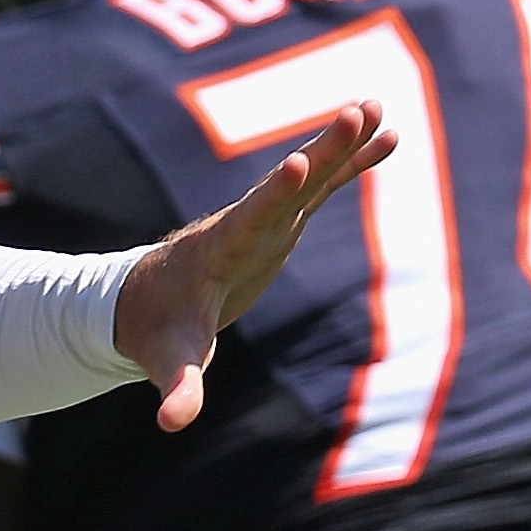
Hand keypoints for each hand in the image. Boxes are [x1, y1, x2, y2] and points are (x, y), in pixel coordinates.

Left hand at [113, 101, 393, 431]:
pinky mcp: (280, 223)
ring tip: (376, 106)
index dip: (275, 194)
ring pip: (310, 176)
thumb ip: (177, 390)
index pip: (249, 219)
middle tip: (354, 111)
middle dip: (322, 150)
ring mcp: (264, 220)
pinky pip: (323, 186)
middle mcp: (242, 226)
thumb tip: (172, 424)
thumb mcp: (170, 362)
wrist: (142, 302)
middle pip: (288, 186)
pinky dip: (352, 163)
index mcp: (217, 253)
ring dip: (342, 143)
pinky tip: (388, 136)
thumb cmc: (156, 333)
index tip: (298, 162)